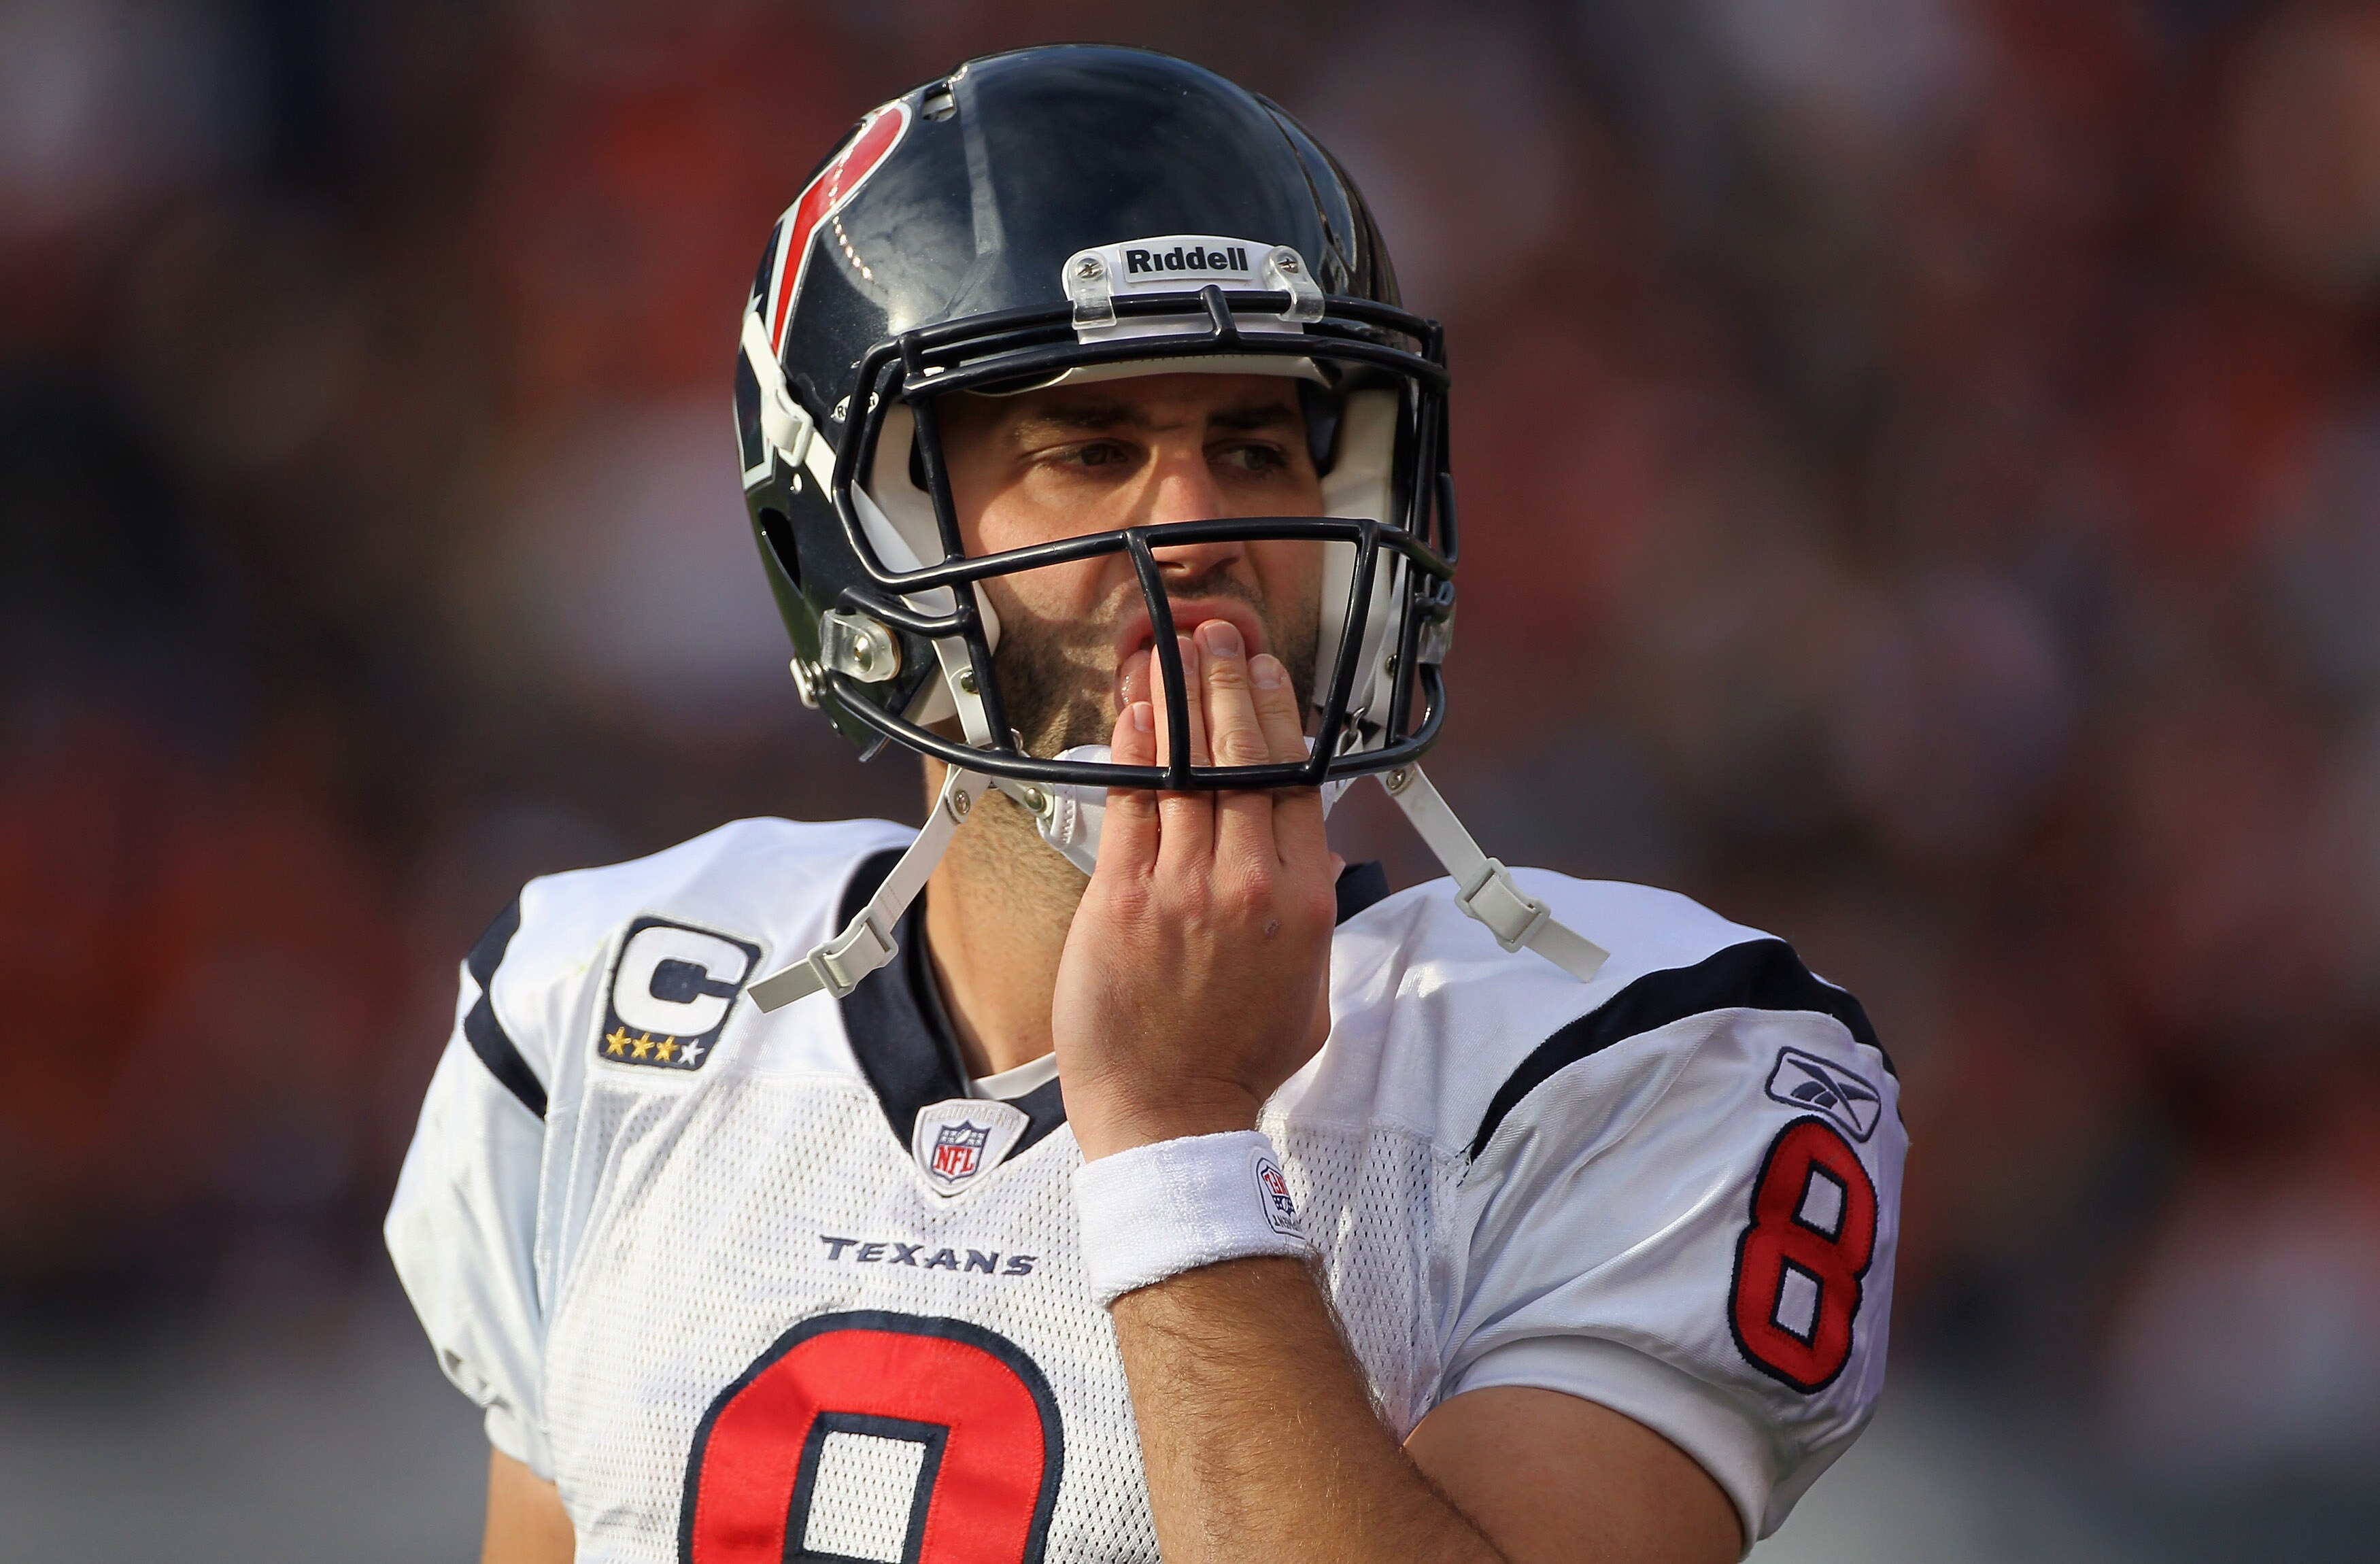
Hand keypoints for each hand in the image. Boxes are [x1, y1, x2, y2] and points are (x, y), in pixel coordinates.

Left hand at [1053, 619, 1339, 1159]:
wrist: (1169, 1117)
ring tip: (1179, 647)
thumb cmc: (1237, 1064)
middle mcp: (1249, 885)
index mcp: (1304, 904)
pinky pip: (1132, 804)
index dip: (1282, 720)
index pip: (1297, 785)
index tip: (1271, 677)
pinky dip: (1136, 749)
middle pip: (1245, 760)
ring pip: (1189, 770)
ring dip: (1185, 698)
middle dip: (1233, 686)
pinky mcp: (1123, 899)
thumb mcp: (1310, 991)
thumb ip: (1310, 917)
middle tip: (1221, 637)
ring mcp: (1183, 889)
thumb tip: (1311, 859)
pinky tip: (1138, 706)